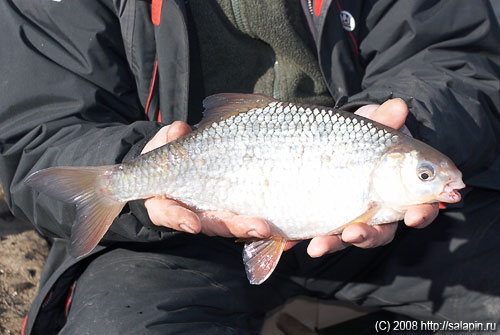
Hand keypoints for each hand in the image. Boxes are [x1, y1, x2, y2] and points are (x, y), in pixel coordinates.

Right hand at [142, 122, 270, 238]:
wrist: (178, 160)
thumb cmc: (168, 153)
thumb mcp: (165, 144)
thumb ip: (169, 139)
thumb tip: (177, 129)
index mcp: (166, 201)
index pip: (169, 212)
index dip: (179, 218)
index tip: (192, 224)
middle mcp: (191, 213)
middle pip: (212, 224)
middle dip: (234, 226)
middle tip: (258, 228)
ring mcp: (213, 213)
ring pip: (232, 223)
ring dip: (252, 226)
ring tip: (270, 227)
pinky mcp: (233, 207)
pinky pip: (247, 214)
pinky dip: (259, 220)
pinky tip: (278, 227)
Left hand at [303, 99, 438, 256]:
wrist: (334, 140)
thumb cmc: (363, 137)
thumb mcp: (372, 128)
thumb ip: (385, 121)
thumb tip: (399, 107)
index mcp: (400, 193)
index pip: (419, 208)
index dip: (421, 214)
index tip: (414, 216)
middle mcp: (376, 211)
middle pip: (379, 232)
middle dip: (367, 237)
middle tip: (354, 234)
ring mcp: (349, 217)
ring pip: (345, 237)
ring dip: (332, 243)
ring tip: (318, 246)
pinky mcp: (323, 218)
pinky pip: (314, 232)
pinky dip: (301, 239)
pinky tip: (288, 243)